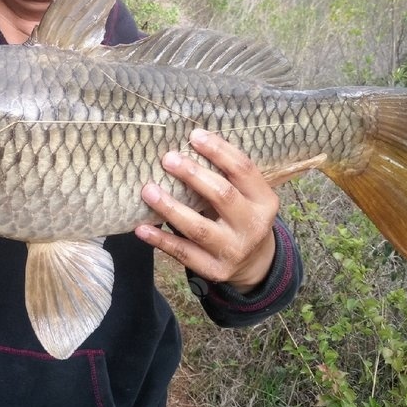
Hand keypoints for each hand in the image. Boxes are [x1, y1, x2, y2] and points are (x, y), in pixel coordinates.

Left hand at [136, 128, 277, 292]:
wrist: (255, 264)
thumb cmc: (241, 215)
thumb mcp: (247, 196)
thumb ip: (226, 175)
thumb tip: (187, 142)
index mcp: (264, 200)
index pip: (243, 170)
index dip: (219, 150)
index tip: (194, 136)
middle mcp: (253, 226)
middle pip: (222, 195)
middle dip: (193, 175)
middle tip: (167, 158)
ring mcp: (234, 251)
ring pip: (198, 228)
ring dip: (170, 207)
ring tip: (148, 190)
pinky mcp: (215, 270)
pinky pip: (183, 253)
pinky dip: (161, 240)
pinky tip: (142, 228)